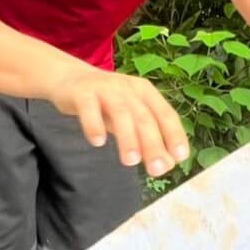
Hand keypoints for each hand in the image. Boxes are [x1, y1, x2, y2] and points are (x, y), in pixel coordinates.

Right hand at [50, 66, 189, 175]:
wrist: (69, 80)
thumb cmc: (106, 104)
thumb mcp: (130, 119)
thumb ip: (147, 139)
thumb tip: (168, 164)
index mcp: (145, 93)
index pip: (165, 114)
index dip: (174, 134)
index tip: (180, 157)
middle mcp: (128, 89)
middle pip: (144, 117)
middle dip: (153, 143)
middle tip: (157, 170)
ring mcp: (105, 89)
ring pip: (121, 113)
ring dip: (128, 137)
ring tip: (131, 161)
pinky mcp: (82, 93)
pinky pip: (89, 108)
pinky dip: (94, 125)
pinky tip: (98, 142)